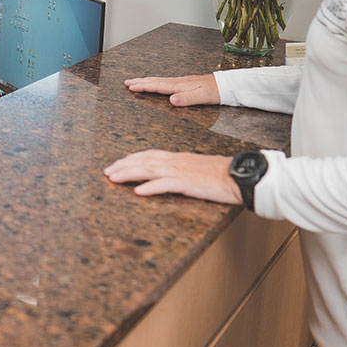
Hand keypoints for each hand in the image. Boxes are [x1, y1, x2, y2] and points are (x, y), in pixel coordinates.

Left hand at [104, 150, 240, 204]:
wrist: (239, 175)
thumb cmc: (220, 174)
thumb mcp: (195, 168)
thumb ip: (180, 170)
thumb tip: (165, 175)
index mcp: (177, 158)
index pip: (149, 155)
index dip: (131, 159)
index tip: (117, 163)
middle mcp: (176, 162)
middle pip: (144, 161)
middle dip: (123, 165)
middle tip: (107, 171)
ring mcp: (181, 172)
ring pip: (149, 170)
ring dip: (129, 174)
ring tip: (113, 178)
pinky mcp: (188, 183)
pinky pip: (165, 184)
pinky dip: (150, 187)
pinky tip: (138, 191)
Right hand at [124, 74, 219, 106]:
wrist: (228, 85)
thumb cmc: (217, 92)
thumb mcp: (203, 97)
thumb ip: (187, 98)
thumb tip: (171, 100)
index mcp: (181, 86)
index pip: (158, 86)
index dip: (144, 86)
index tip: (131, 86)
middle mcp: (180, 82)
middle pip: (156, 81)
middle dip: (140, 81)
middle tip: (127, 82)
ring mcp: (182, 82)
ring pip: (160, 81)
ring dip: (147, 81)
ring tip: (137, 82)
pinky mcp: (186, 84)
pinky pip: (166, 82)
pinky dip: (156, 83)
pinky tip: (157, 84)